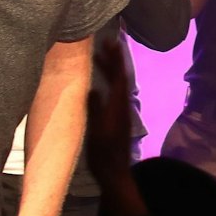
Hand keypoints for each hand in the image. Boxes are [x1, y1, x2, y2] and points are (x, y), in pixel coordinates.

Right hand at [82, 39, 135, 189]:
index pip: (119, 77)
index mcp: (118, 106)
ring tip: (102, 56)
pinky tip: (100, 82)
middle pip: (120, 77)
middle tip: (108, 42)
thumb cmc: (104, 154)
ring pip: (118, 85)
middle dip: (114, 59)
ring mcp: (121, 112)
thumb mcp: (97, 132)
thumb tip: (93, 88)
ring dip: (112, 69)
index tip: (112, 42)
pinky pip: (114, 93)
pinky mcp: (117, 118)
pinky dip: (109, 81)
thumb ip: (96, 110)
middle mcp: (122, 106)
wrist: (114, 173)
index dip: (116, 59)